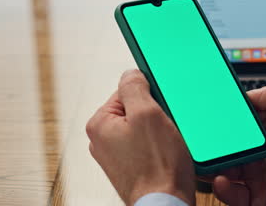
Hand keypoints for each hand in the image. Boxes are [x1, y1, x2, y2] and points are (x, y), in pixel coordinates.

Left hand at [86, 69, 195, 204]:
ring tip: (167, 143)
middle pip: (135, 109)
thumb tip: (130, 73)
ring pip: (143, 127)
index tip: (160, 105)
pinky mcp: (131, 166)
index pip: (126, 91)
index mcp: (99, 124)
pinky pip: (147, 144)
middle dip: (154, 114)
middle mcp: (102, 140)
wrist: (165, 204)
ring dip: (159, 130)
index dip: (148, 95)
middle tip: (165, 127)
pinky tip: (166, 153)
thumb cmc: (157, 167)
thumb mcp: (147, 114)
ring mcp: (116, 155)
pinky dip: (158, 145)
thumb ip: (135, 87)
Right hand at [212, 81, 265, 205]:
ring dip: (212, 167)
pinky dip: (223, 189)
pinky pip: (234, 195)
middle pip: (228, 148)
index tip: (209, 118)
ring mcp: (259, 177)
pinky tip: (223, 181)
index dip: (222, 121)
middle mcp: (261, 154)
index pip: (238, 124)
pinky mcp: (260, 199)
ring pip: (225, 171)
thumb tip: (249, 93)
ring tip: (208, 163)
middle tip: (201, 143)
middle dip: (212, 145)